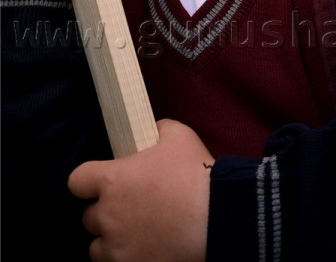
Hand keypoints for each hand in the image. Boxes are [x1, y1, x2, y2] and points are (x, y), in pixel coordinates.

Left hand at [68, 120, 212, 261]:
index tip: (103, 182)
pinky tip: (142, 249)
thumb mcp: (178, 136)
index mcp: (112, 179)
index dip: (89, 180)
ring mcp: (116, 246)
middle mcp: (107, 214)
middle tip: (131, 208)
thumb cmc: (195, 174)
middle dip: (106, 211)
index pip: (77, 181)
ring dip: (110, 240)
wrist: (217, 217)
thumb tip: (153, 129)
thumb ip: (158, 129)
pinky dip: (124, 259)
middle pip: (88, 216)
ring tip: (134, 234)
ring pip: (97, 246)